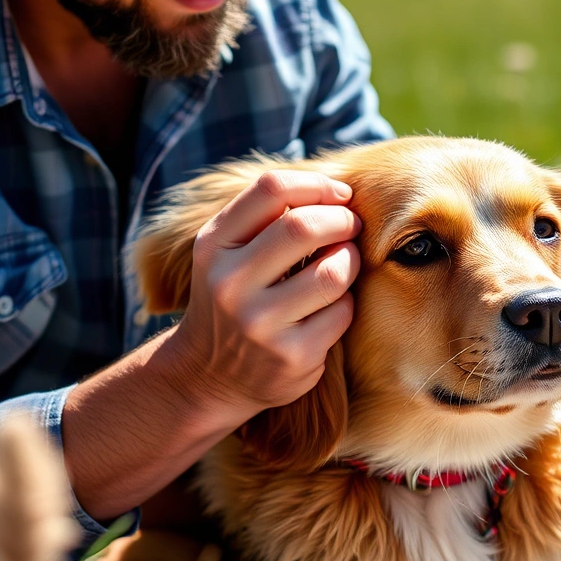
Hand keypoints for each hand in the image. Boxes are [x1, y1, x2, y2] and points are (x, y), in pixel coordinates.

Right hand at [166, 170, 361, 416]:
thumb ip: (266, 217)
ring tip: (343, 262)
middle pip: (304, 227)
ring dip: (350, 260)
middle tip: (352, 226)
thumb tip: (336, 189)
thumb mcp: (227, 252)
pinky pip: (341, 312)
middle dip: (342, 220)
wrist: (208, 375)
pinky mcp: (291, 357)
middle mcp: (229, 283)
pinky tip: (330, 306)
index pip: (271, 189)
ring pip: (332, 272)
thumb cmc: (233, 296)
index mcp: (214, 245)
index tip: (339, 194)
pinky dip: (345, 302)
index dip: (318, 184)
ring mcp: (259, 324)